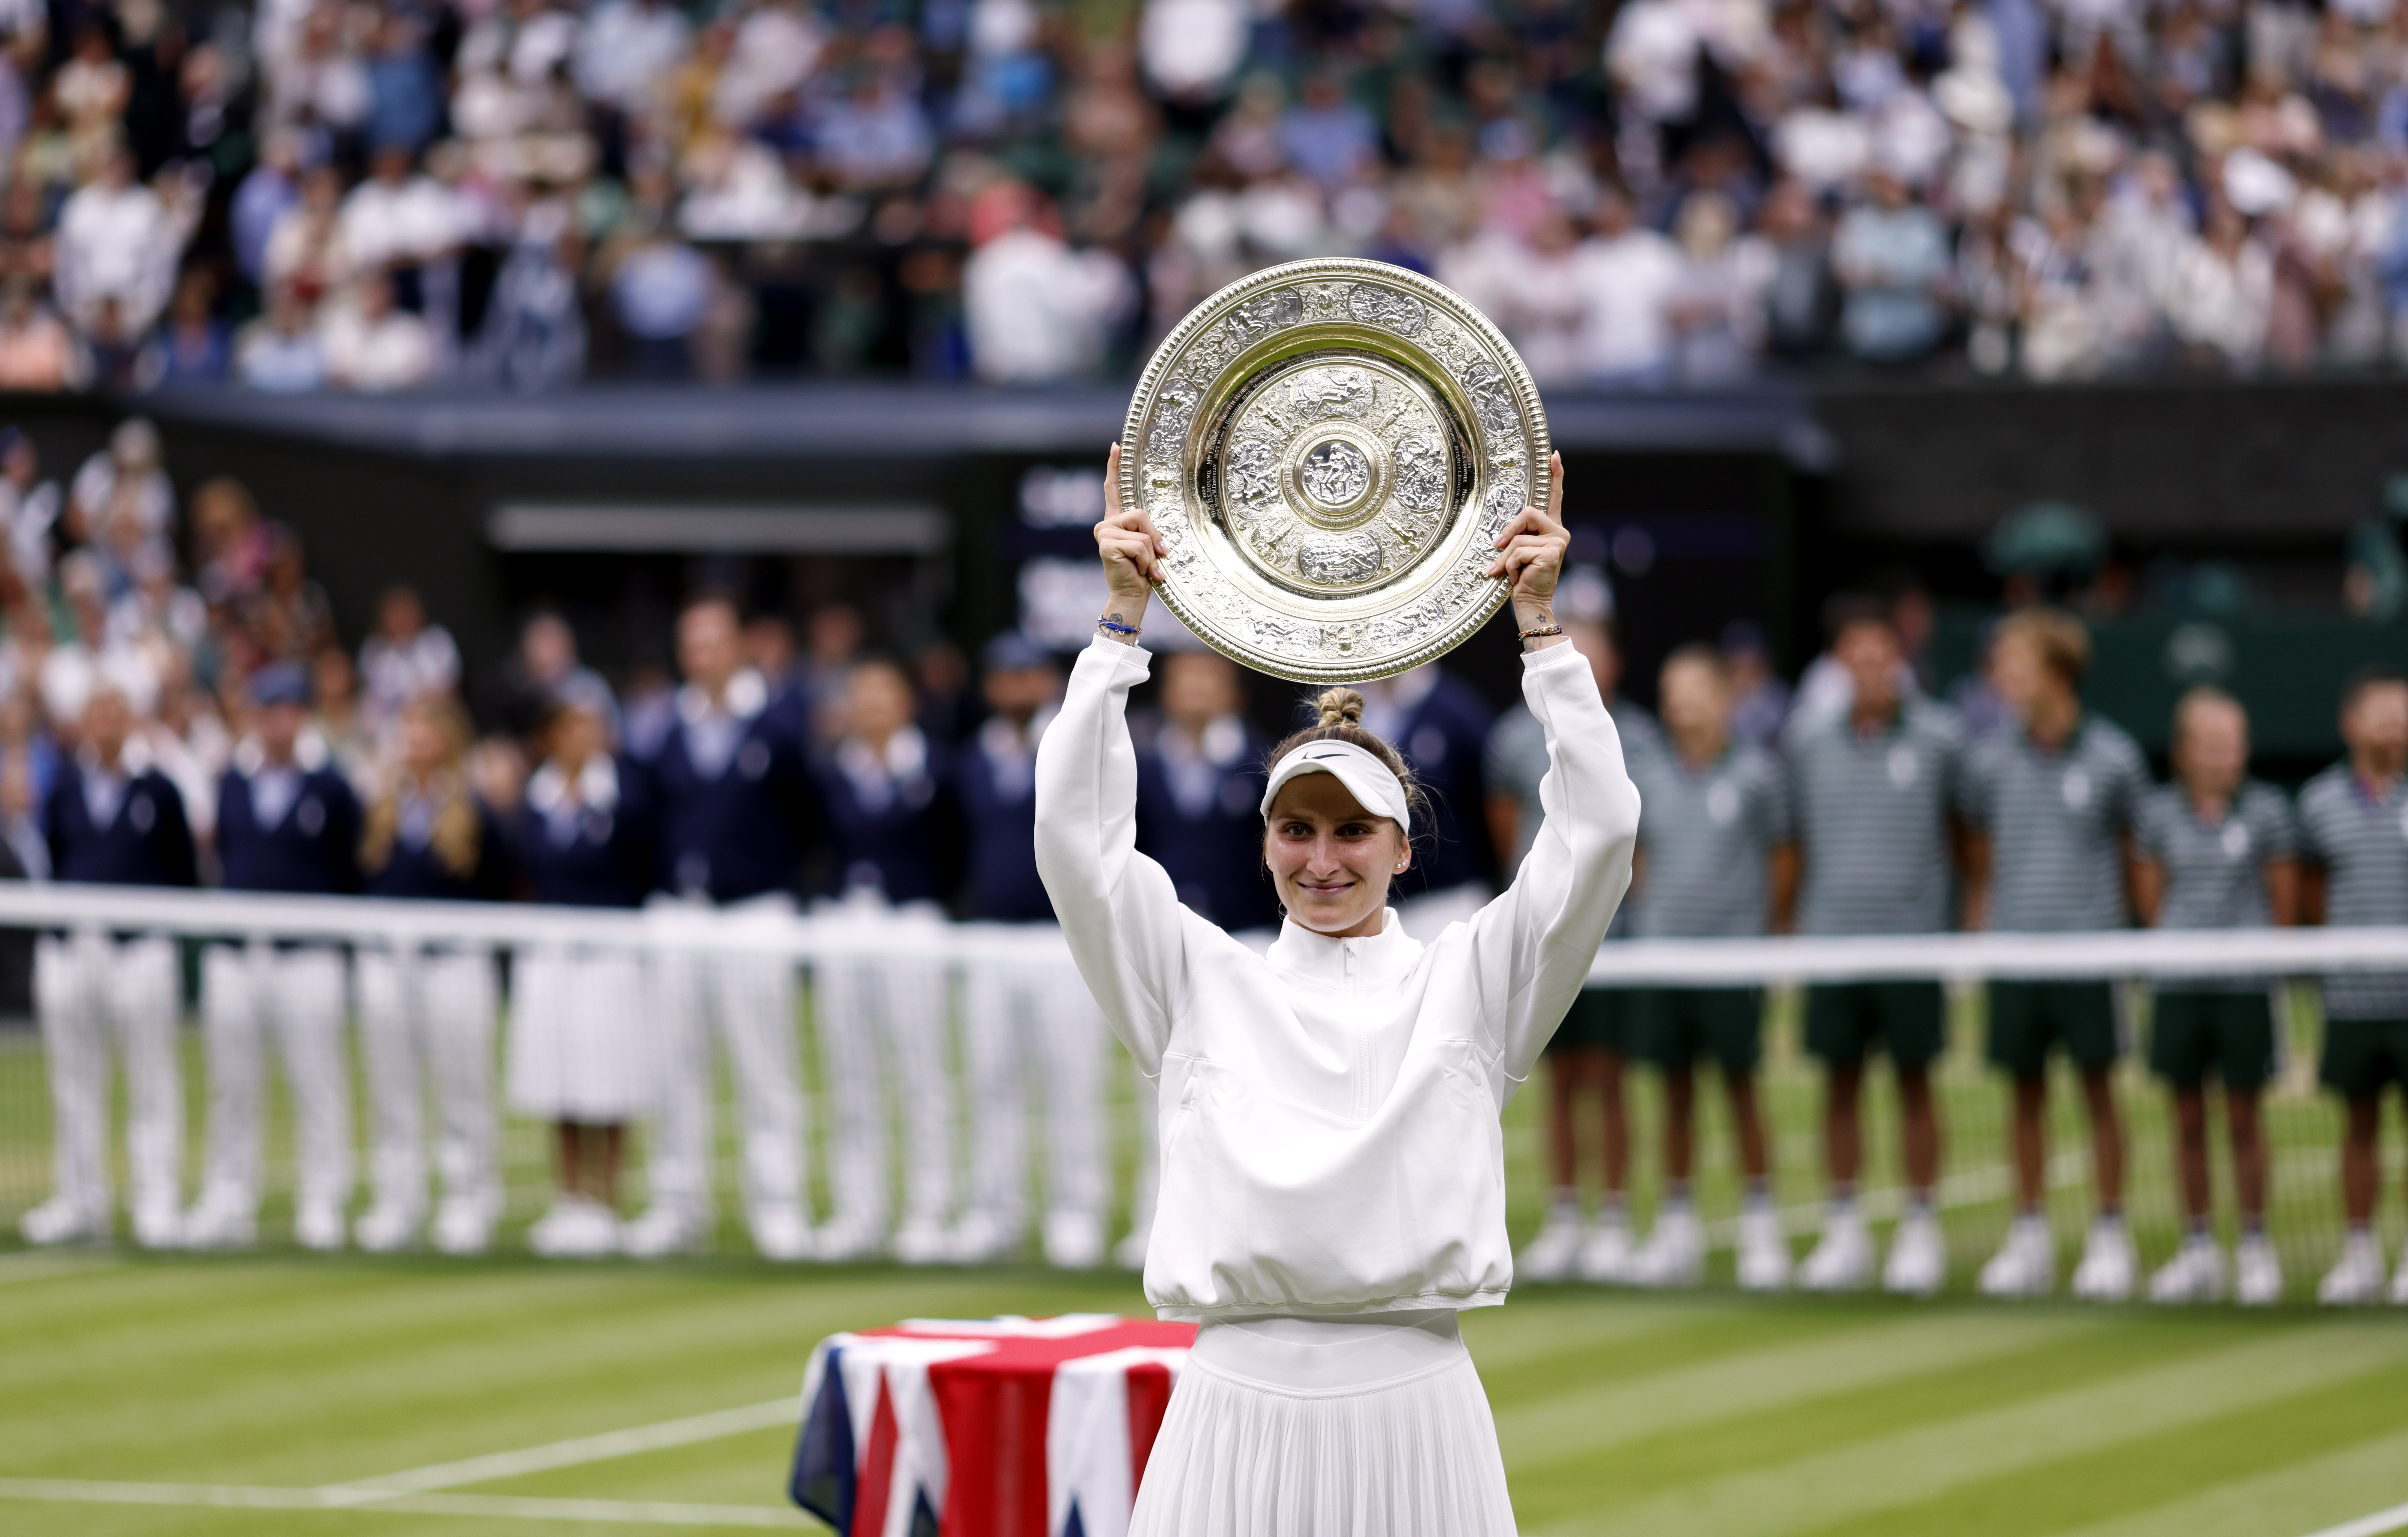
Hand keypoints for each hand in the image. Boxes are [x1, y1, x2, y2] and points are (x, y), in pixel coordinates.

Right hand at [1094, 442, 1165, 636]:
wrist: (1132, 596)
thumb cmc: (1142, 574)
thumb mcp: (1149, 549)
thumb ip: (1148, 535)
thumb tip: (1159, 544)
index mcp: (1116, 522)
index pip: (1114, 489)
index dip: (1114, 467)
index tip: (1116, 446)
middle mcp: (1106, 524)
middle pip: (1140, 513)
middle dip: (1154, 537)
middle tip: (1156, 558)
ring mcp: (1104, 533)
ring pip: (1142, 532)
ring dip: (1151, 554)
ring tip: (1145, 568)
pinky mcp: (1106, 543)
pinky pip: (1140, 545)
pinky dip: (1146, 561)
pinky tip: (1139, 571)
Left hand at [1486, 452, 1568, 638]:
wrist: (1530, 604)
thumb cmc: (1521, 579)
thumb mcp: (1515, 554)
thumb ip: (1514, 538)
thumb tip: (1499, 538)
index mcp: (1550, 529)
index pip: (1553, 498)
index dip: (1554, 476)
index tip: (1554, 455)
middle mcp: (1558, 532)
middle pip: (1527, 513)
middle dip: (1507, 533)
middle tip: (1497, 549)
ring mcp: (1558, 541)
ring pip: (1518, 536)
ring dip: (1505, 557)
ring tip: (1510, 572)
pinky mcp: (1552, 551)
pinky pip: (1518, 550)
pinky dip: (1509, 566)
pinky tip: (1519, 577)